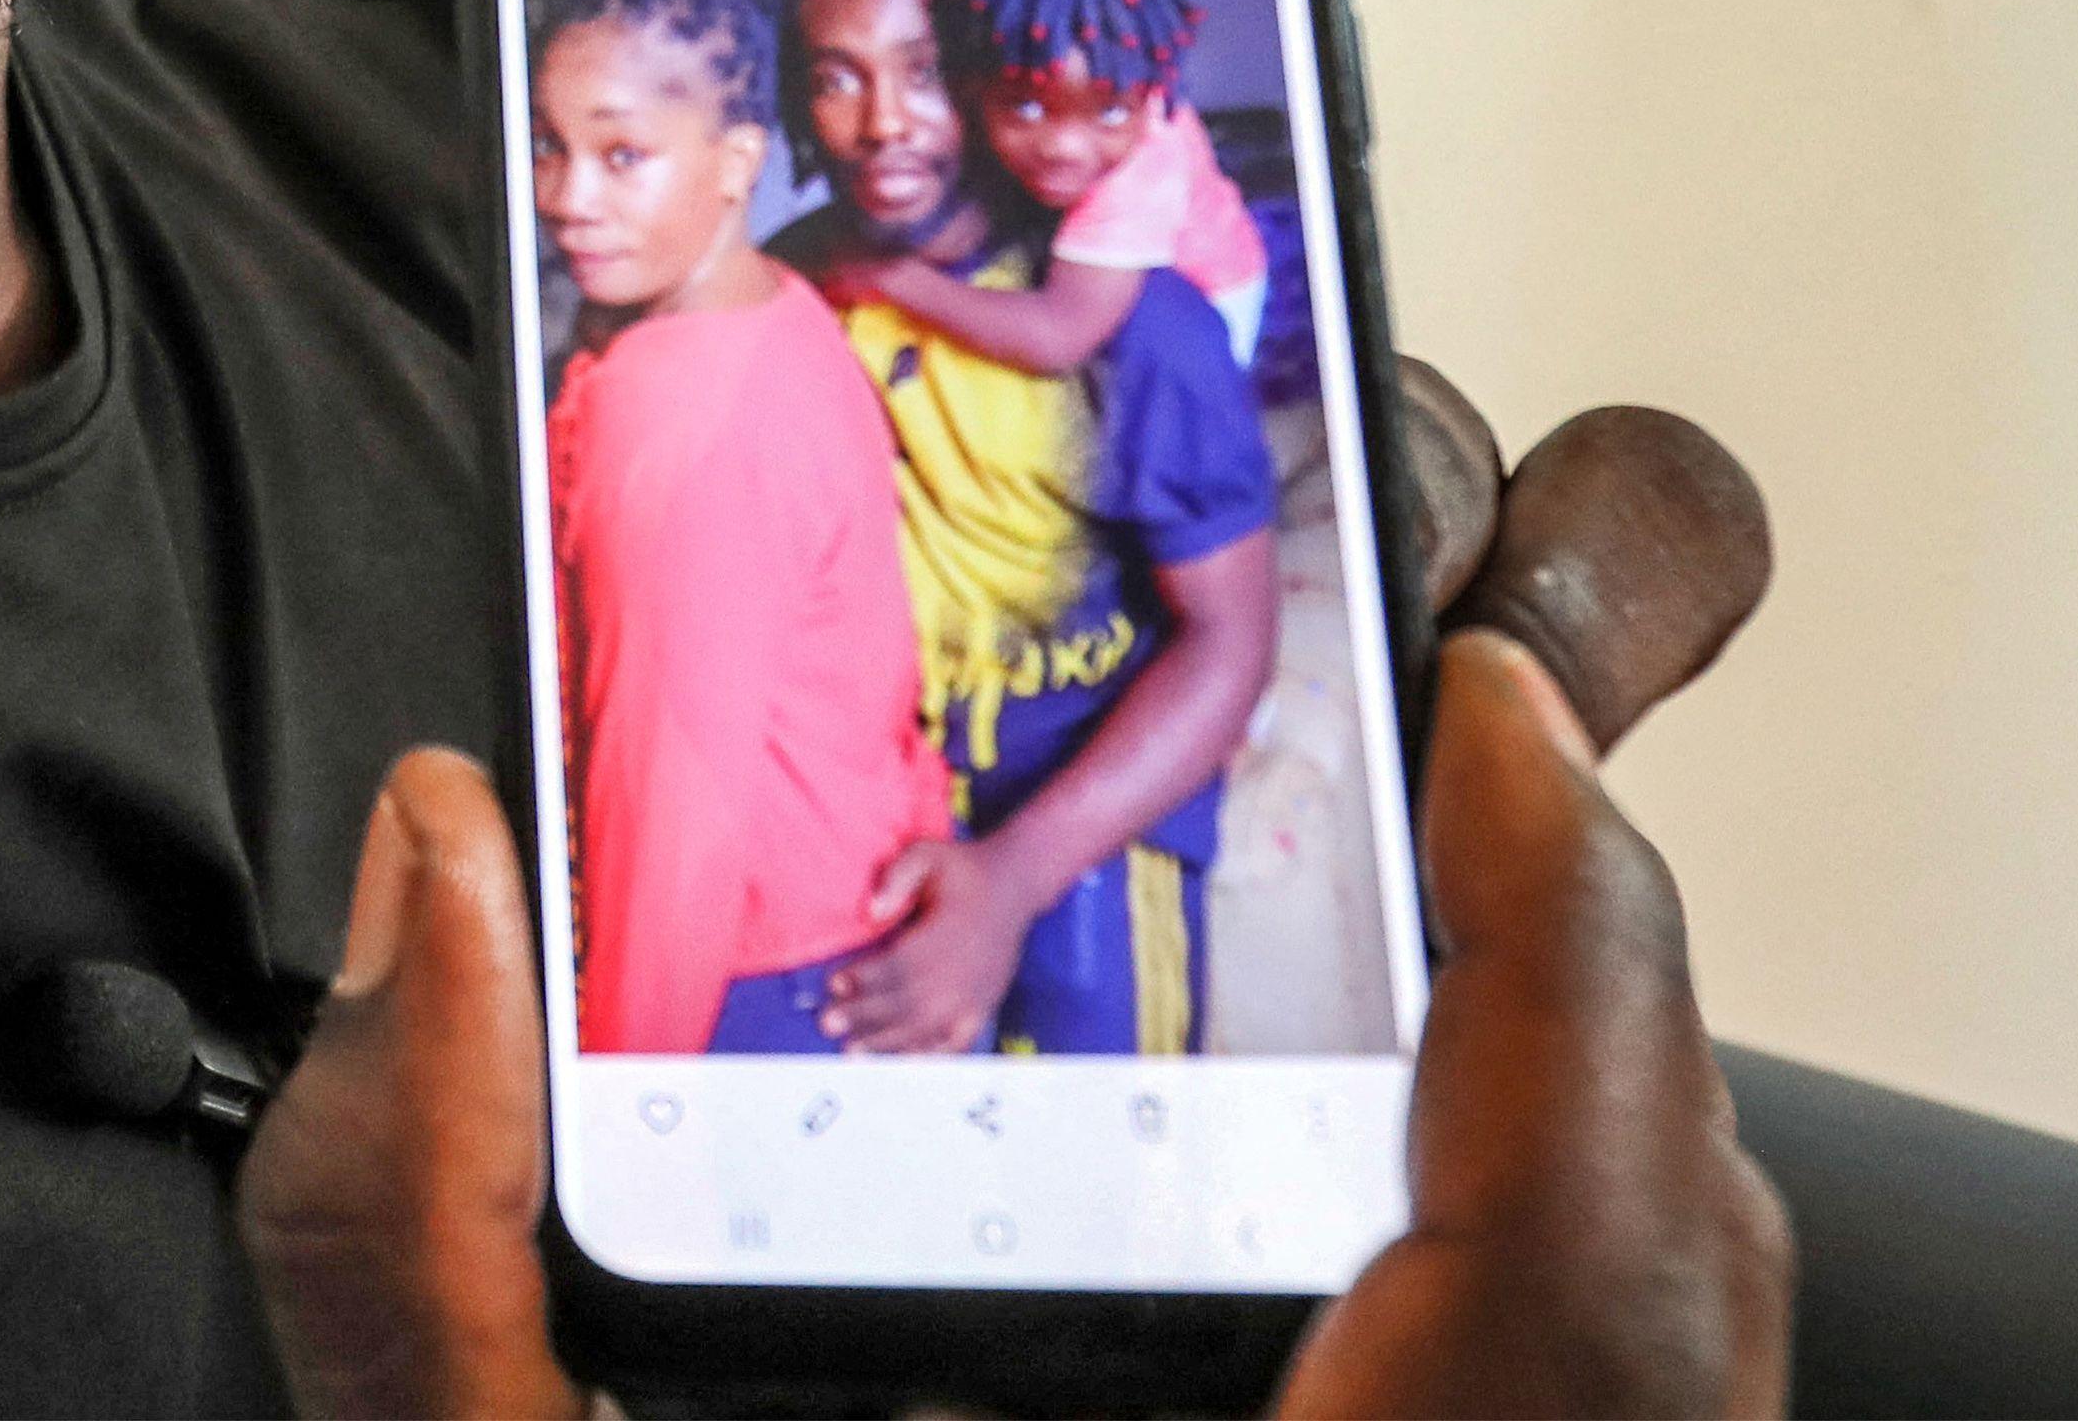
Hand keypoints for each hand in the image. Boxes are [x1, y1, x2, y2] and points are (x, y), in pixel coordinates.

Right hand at [234, 365, 1776, 1419]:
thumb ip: (414, 1236)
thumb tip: (442, 863)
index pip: (1569, 1295)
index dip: (1579, 965)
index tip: (1501, 721)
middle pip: (1663, 1300)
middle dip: (1598, 979)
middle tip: (1459, 743)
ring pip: (1655, 1367)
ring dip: (1587, 1106)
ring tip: (1445, 890)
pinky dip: (1549, 1238)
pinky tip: (1391, 1149)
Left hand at [815, 832, 1034, 1055]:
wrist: (1015, 887)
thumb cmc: (963, 870)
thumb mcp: (929, 854)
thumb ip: (898, 876)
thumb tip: (871, 913)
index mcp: (949, 933)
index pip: (904, 962)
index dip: (868, 976)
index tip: (834, 983)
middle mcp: (965, 969)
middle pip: (911, 1000)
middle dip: (867, 1015)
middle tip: (827, 1023)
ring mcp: (977, 994)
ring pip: (929, 1026)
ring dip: (889, 1043)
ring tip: (852, 1054)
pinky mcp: (984, 1007)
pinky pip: (957, 1041)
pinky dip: (930, 1056)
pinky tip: (901, 1066)